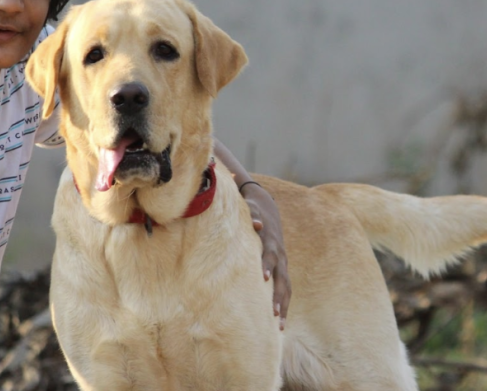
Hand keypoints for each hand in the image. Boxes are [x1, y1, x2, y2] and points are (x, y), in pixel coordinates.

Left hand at [212, 138, 291, 329]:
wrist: (260, 200)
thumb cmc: (238, 195)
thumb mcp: (232, 182)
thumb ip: (221, 172)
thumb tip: (202, 157)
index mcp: (261, 217)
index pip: (261, 220)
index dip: (258, 224)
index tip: (254, 226)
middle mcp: (273, 238)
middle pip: (274, 253)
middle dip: (270, 267)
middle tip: (264, 280)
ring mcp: (279, 256)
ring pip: (283, 278)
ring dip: (279, 297)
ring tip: (275, 317)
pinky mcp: (278, 270)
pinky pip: (283, 292)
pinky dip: (281, 308)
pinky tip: (278, 329)